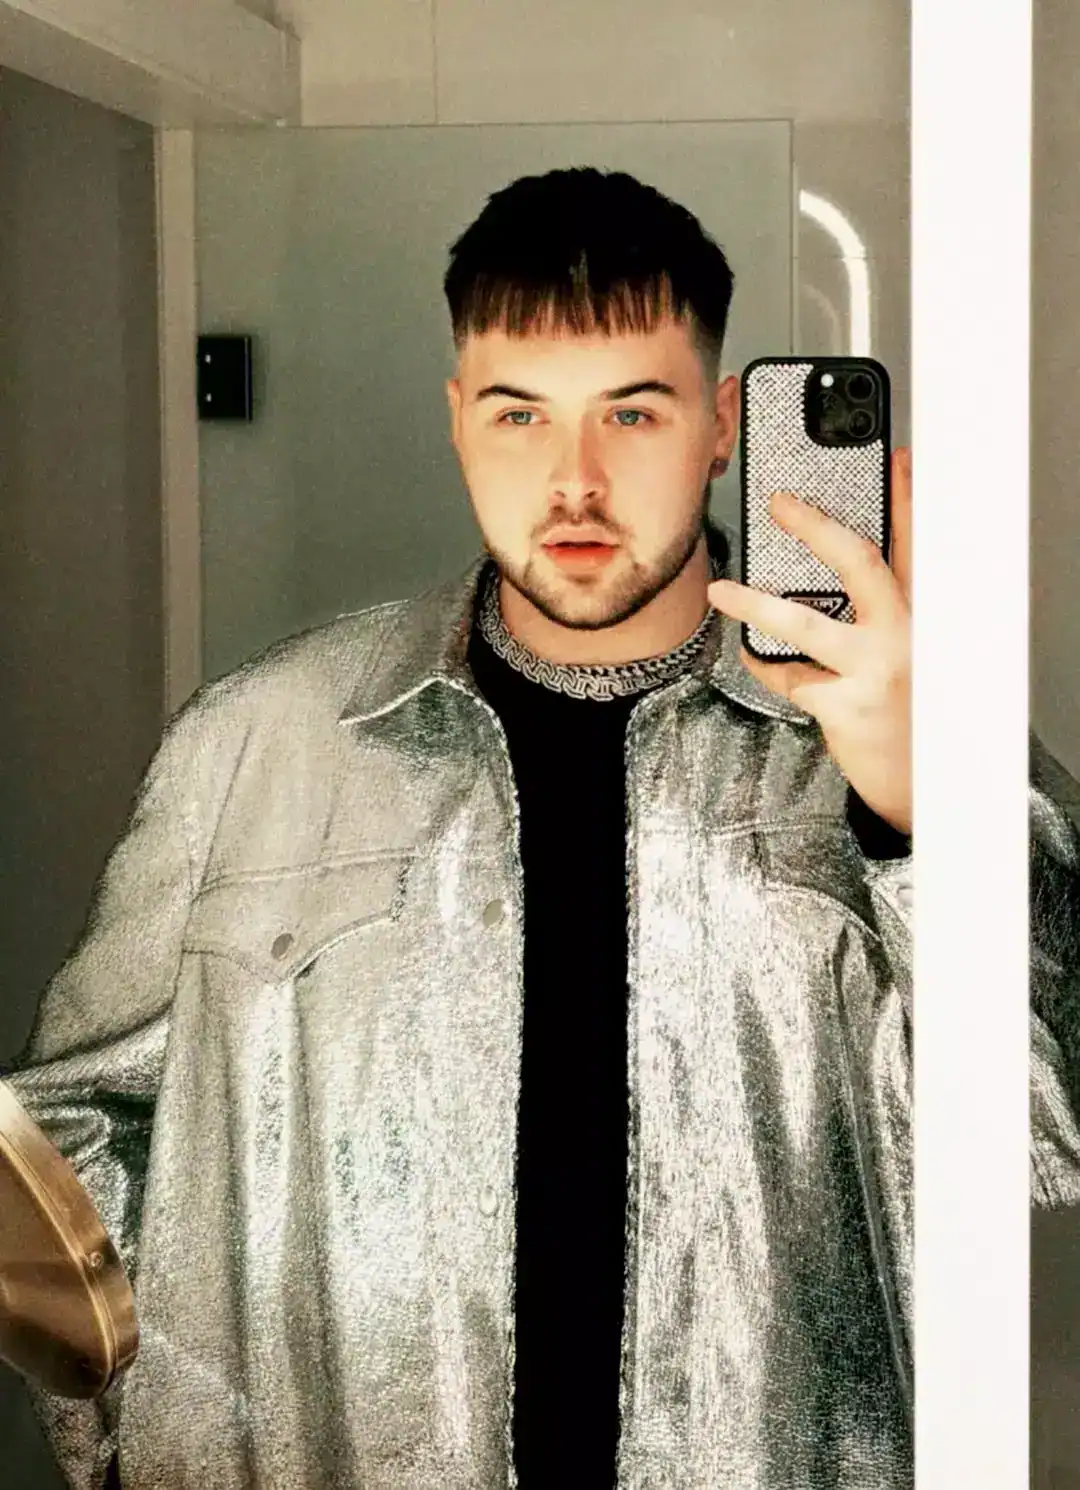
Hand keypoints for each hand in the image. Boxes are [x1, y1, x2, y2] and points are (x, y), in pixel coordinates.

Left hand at [707, 446, 911, 834]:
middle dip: (817, 528)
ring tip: (721, 592)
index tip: (892, 458)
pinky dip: (765, 667)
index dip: (905, 498)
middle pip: (860, 564)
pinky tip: (754, 658)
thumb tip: (833, 575)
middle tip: (781, 504)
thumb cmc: (911, 712)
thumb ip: (884, 613)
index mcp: (921, 614)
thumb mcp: (911, 653)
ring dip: (755, 604)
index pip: (915, 544)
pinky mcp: (848, 706)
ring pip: (805, 623)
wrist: (924, 782)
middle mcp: (904, 634)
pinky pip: (788, 677)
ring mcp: (875, 670)